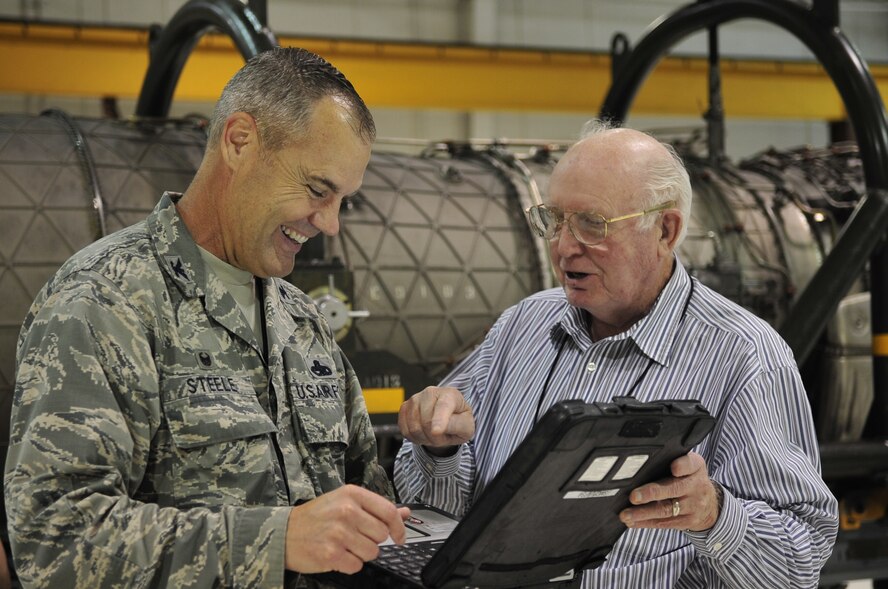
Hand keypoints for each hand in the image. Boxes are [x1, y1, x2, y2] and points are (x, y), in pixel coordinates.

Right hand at [284, 485, 410, 573]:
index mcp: (351, 494)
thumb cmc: (315, 517)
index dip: (399, 527)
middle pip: (381, 534)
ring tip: (344, 545)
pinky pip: (357, 566)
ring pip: (372, 552)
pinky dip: (349, 564)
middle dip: (372, 540)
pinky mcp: (331, 554)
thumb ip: (375, 508)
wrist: (283, 533)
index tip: (399, 536)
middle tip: (355, 537)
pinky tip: (337, 554)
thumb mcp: (344, 502)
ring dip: (361, 553)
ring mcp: (339, 533)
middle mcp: (347, 511)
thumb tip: (404, 512)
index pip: (388, 511)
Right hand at [398, 386, 474, 453]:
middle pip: (426, 422)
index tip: (437, 432)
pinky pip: (405, 430)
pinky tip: (423, 433)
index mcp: (450, 394)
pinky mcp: (405, 407)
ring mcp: (415, 398)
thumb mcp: (467, 427)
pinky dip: (414, 438)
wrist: (447, 417)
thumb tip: (438, 429)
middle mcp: (431, 392)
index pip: (443, 406)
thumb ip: (457, 426)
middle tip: (443, 436)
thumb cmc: (458, 421)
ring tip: (433, 434)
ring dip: (424, 438)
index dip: (439, 420)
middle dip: (435, 437)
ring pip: (414, 428)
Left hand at [618, 451, 719, 531]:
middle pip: (673, 489)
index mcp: (695, 467)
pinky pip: (664, 523)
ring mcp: (692, 506)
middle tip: (633, 496)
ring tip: (625, 514)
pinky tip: (632, 521)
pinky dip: (645, 522)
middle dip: (652, 493)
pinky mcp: (686, 521)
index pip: (690, 464)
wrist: (710, 504)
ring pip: (666, 510)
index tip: (673, 468)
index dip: (682, 466)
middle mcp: (696, 486)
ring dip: (643, 513)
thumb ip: (670, 460)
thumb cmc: (688, 478)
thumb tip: (639, 461)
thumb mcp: (688, 465)